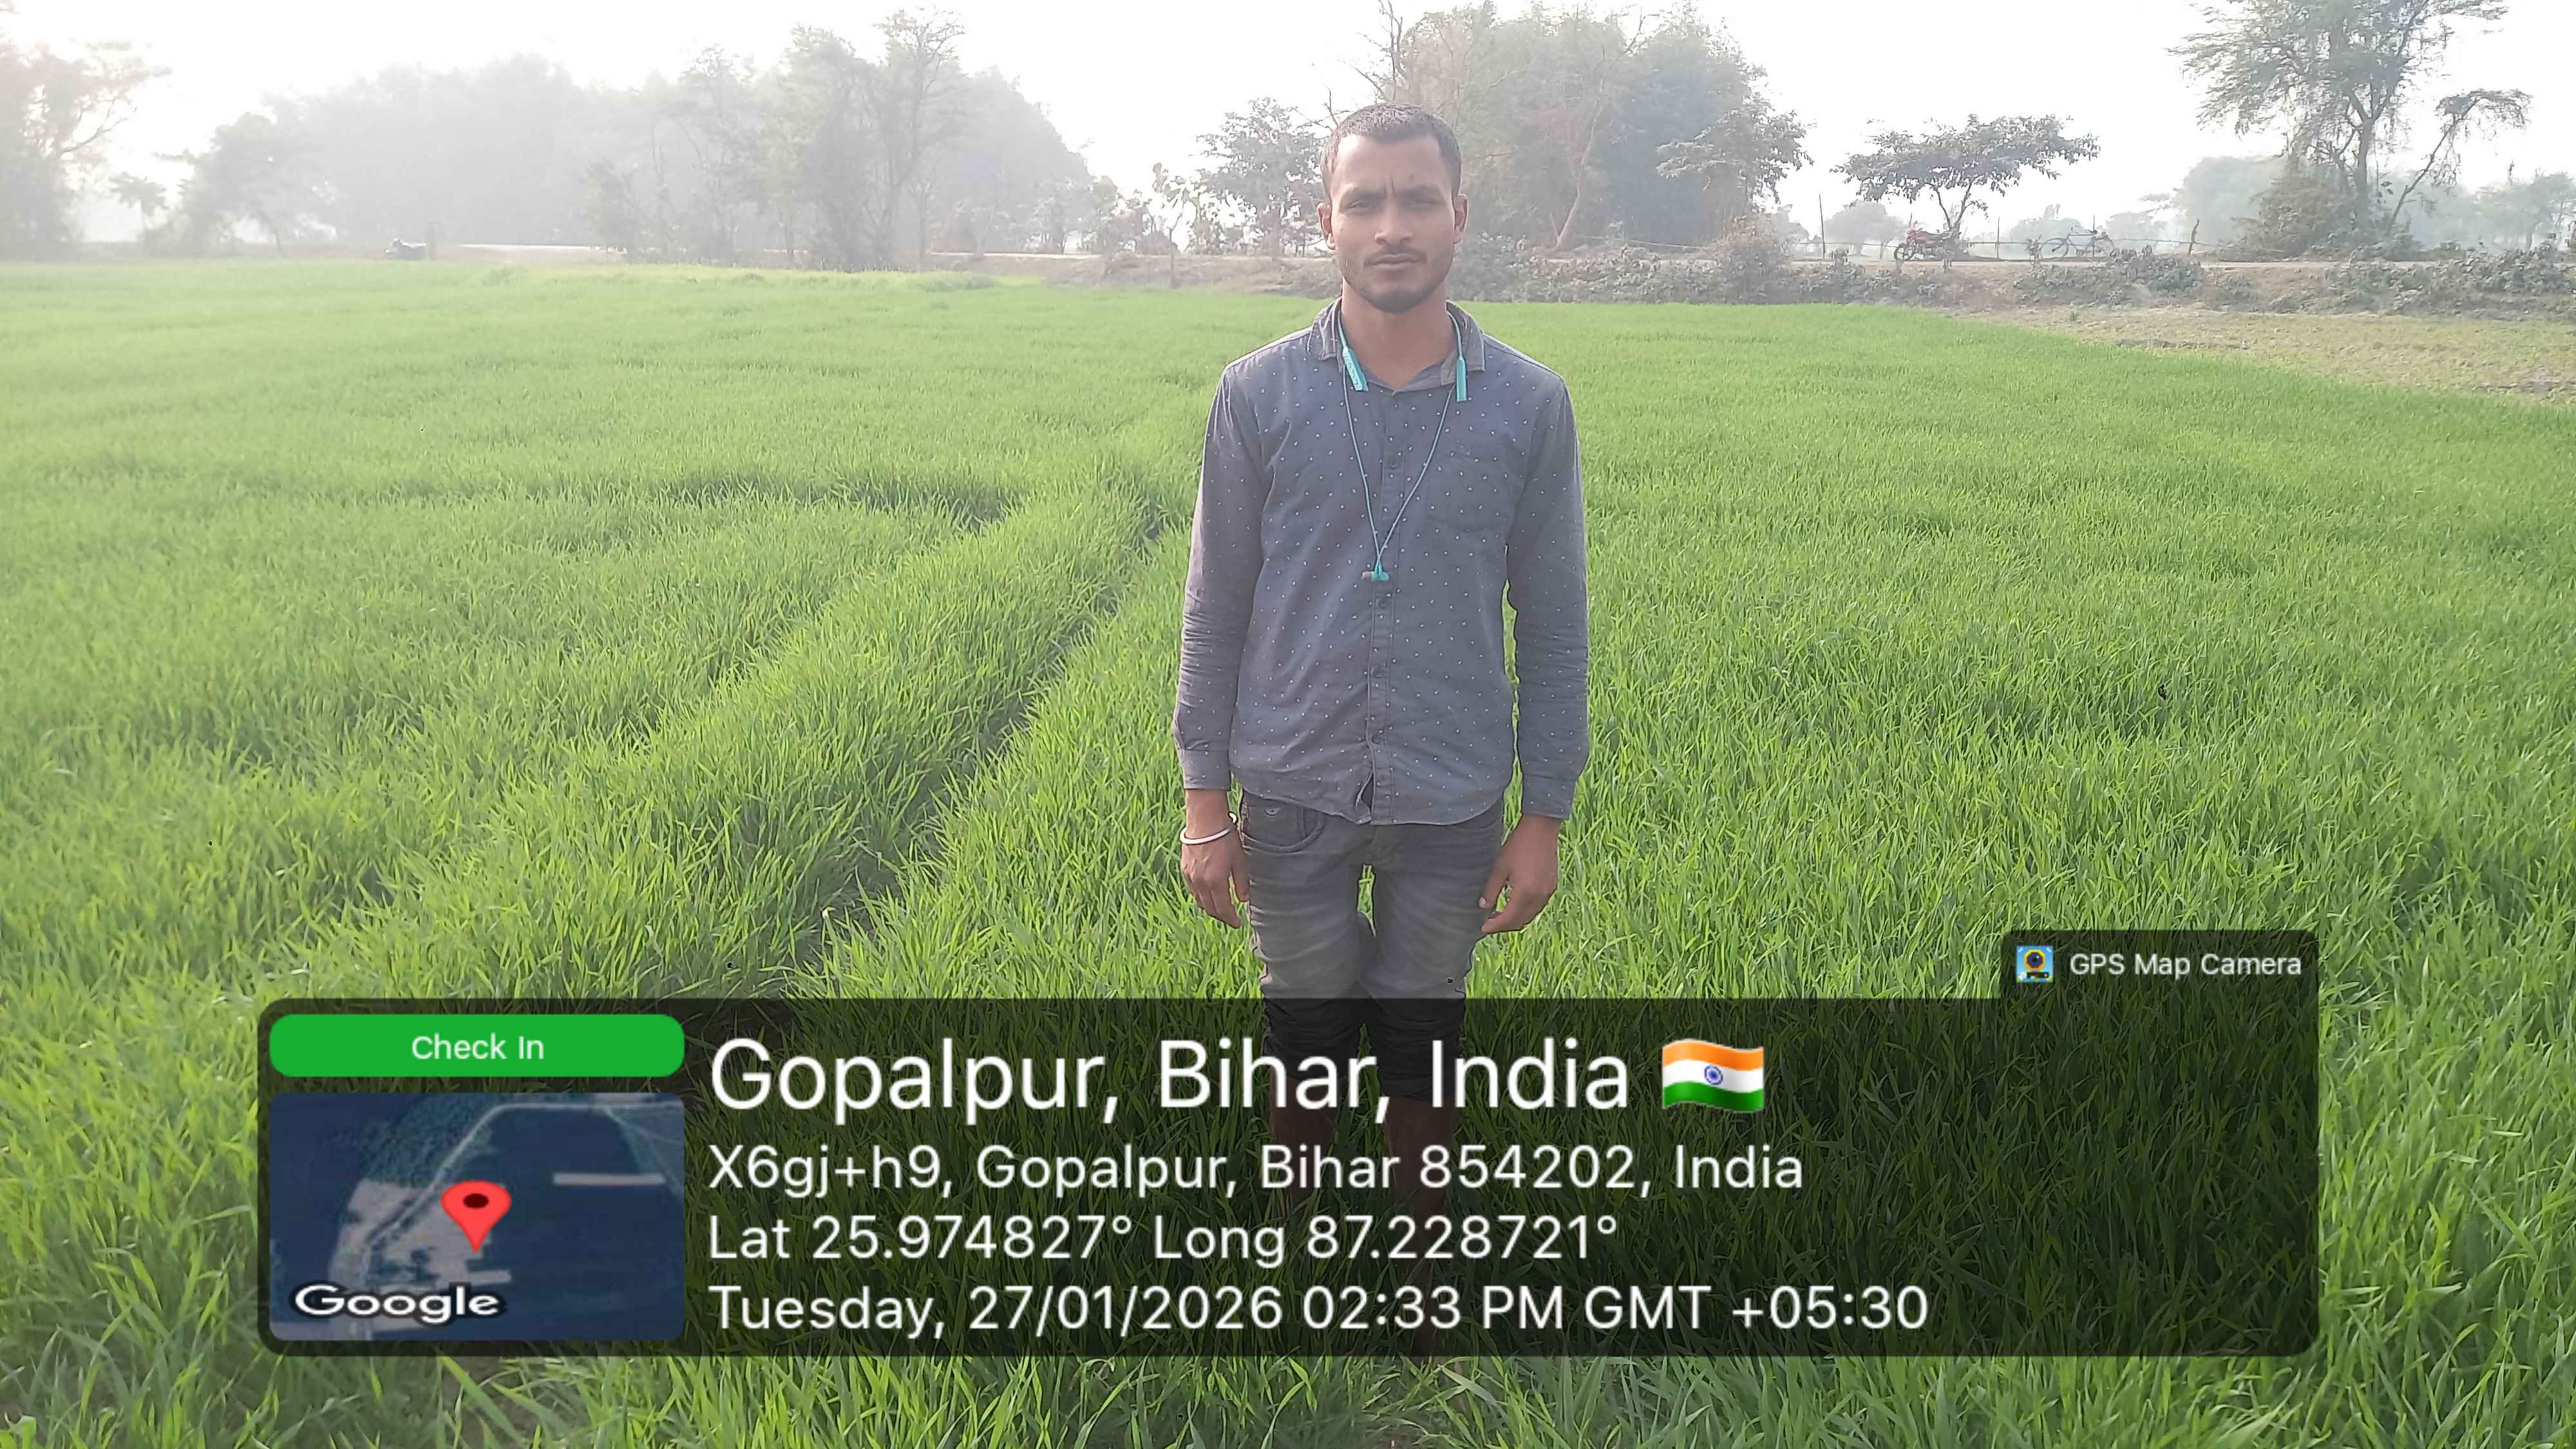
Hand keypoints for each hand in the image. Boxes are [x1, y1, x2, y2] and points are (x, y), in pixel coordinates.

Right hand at [1181, 789, 1250, 926]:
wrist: (1204, 820)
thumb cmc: (1225, 838)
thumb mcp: (1239, 860)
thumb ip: (1241, 882)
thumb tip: (1243, 899)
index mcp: (1215, 882)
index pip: (1223, 909)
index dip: (1231, 919)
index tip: (1238, 923)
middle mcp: (1200, 883)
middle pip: (1210, 908)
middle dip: (1221, 916)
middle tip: (1230, 918)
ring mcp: (1191, 877)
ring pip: (1199, 901)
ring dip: (1210, 908)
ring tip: (1220, 908)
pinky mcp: (1185, 870)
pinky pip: (1193, 890)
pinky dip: (1201, 897)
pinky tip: (1208, 894)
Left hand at [1480, 815, 1561, 934]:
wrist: (1541, 829)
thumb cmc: (1518, 845)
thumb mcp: (1499, 868)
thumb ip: (1491, 890)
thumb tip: (1483, 906)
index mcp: (1525, 894)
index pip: (1508, 919)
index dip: (1495, 926)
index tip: (1483, 928)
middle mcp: (1539, 897)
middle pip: (1520, 921)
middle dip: (1504, 925)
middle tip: (1489, 922)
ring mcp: (1547, 892)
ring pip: (1530, 915)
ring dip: (1515, 918)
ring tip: (1499, 913)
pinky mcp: (1551, 886)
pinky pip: (1538, 906)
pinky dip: (1525, 910)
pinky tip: (1514, 903)